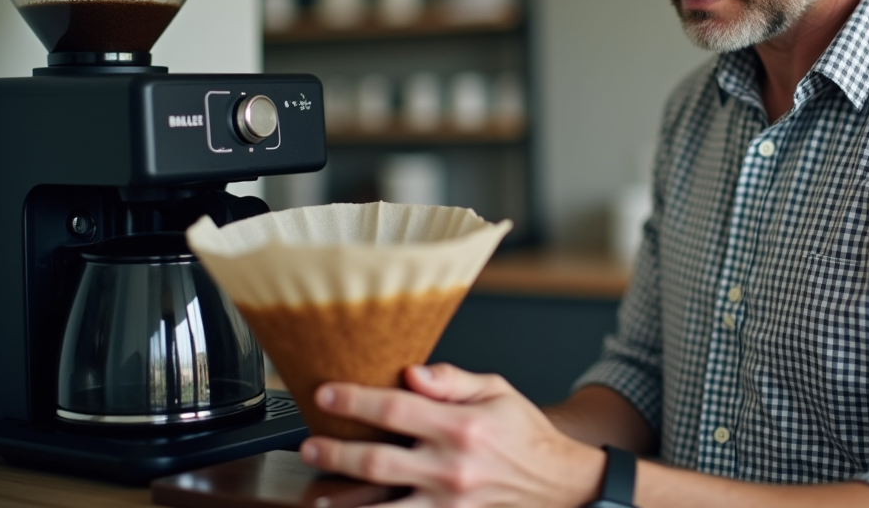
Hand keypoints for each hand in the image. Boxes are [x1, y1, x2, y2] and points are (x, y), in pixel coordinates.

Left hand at [300, 363, 605, 507]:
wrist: (560, 481)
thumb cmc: (524, 433)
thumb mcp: (496, 391)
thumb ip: (451, 380)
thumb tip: (411, 373)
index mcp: (461, 427)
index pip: (395, 409)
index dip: (354, 401)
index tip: (325, 394)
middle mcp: (452, 468)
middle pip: (377, 461)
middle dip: (335, 453)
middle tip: (309, 446)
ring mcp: (450, 503)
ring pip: (383, 507)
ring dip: (344, 500)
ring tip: (316, 492)